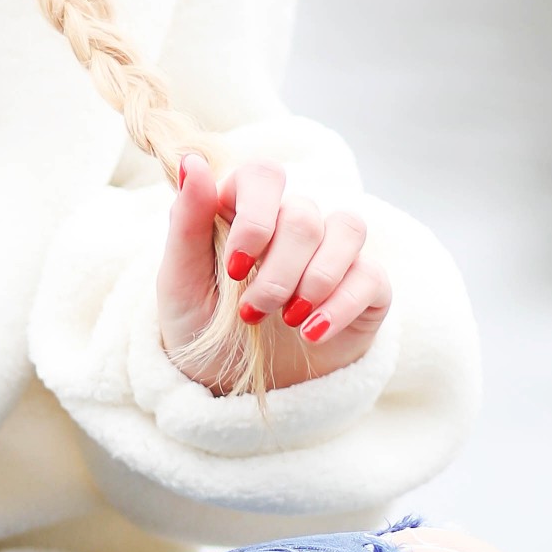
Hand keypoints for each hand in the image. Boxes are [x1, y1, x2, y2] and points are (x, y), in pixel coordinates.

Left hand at [157, 152, 391, 392]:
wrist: (231, 387)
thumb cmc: (200, 328)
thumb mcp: (179, 283)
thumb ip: (186, 222)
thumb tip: (193, 163)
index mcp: (245, 210)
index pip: (264, 175)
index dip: (255, 216)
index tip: (235, 267)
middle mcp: (293, 223)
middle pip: (304, 215)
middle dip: (277, 271)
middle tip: (251, 313)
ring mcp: (333, 253)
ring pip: (347, 230)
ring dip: (314, 280)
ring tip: (286, 321)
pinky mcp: (365, 289)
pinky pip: (371, 276)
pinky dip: (340, 305)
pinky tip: (311, 333)